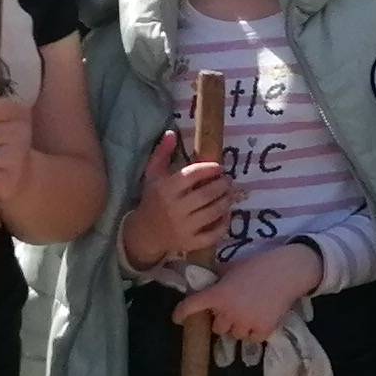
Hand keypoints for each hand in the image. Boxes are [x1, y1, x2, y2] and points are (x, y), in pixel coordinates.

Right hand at [119, 133, 228, 269]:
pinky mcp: (190, 243)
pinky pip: (214, 234)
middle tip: (228, 181)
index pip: (193, 175)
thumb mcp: (152, 175)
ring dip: (227, 201)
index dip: (209, 169)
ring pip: (214, 212)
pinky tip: (226, 214)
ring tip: (230, 194)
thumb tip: (172, 133)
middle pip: (207, 194)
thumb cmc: (152, 199)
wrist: (145, 233)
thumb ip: (162, 153)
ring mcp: (184, 227)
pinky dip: (224, 224)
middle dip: (223, 185)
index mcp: (165, 189)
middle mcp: (175, 208)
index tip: (219, 167)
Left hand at [177, 239, 320, 346]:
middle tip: (233, 310)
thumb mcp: (233, 267)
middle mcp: (229, 312)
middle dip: (223, 320)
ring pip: (235, 335)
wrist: (288, 271)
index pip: (192, 306)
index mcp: (219, 294)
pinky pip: (253, 339)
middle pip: (217, 327)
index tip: (177, 319)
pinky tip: (262, 318)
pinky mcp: (263, 330)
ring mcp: (246, 323)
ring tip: (250, 314)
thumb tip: (205, 281)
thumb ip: (218, 278)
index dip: (181, 313)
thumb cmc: (259, 265)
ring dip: (239, 327)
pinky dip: (255, 332)